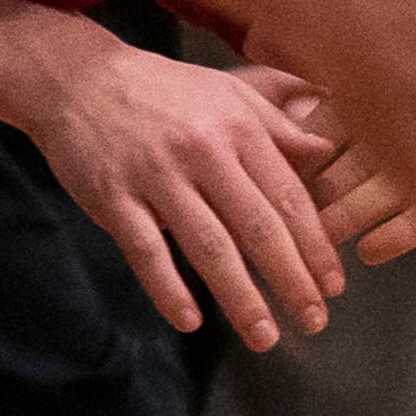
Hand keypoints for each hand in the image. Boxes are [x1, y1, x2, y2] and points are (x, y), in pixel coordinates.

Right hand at [24, 36, 344, 351]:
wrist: (80, 79)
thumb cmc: (165, 91)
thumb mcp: (230, 93)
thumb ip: (279, 126)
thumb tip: (328, 150)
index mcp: (240, 130)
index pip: (289, 197)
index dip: (315, 245)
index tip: (334, 285)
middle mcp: (204, 153)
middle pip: (258, 227)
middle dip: (291, 279)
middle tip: (315, 321)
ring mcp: (157, 177)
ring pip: (208, 246)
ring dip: (240, 297)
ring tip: (265, 335)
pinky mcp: (113, 198)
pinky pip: (145, 251)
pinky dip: (168, 289)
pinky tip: (189, 321)